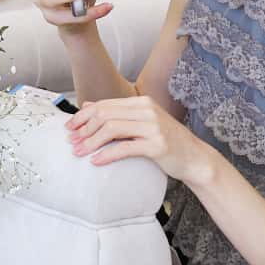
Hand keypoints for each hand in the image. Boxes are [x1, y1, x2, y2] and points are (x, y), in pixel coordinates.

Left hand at [67, 96, 208, 180]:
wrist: (194, 158)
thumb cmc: (165, 141)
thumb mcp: (141, 122)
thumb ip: (117, 114)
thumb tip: (88, 106)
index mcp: (141, 103)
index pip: (105, 105)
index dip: (83, 116)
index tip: (70, 127)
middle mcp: (147, 111)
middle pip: (105, 115)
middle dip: (84, 129)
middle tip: (72, 142)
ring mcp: (153, 127)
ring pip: (111, 129)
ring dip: (91, 142)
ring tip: (80, 152)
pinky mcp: (157, 145)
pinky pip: (125, 148)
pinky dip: (107, 155)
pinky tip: (96, 161)